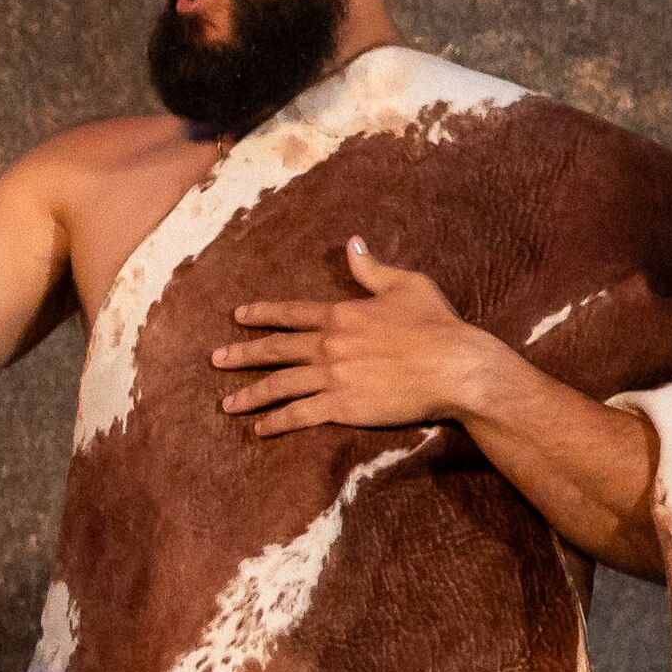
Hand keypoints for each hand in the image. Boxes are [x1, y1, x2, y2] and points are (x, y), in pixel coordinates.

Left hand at [214, 239, 507, 433]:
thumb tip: (352, 242)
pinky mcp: (342, 405)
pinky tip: (261, 429)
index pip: (291, 314)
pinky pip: (299, 414)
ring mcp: (332, 376)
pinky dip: (277, 422)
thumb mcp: (406, 286)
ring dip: (250, 395)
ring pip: (279, 385)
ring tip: (227, 404)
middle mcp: (329, 345)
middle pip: (275, 350)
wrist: (456, 367)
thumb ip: (372, 268)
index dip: (262, 314)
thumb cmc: (437, 325)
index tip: (239, 316)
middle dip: (241, 355)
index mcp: (341, 315)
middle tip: (216, 359)